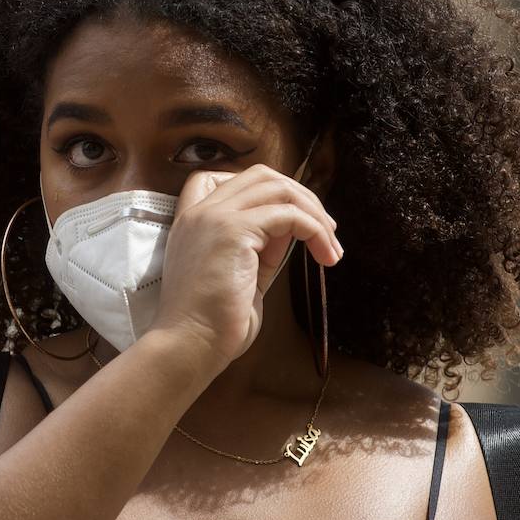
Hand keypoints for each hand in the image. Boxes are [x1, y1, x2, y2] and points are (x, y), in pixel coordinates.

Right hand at [148, 164, 342, 378]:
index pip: (223, 177)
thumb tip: (291, 229)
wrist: (189, 344)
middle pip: (261, 175)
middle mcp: (200, 211)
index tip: (288, 220)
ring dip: (315, 214)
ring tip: (330, 247)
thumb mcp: (241, 275)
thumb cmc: (212, 323)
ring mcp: (214, 216)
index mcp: (192, 221)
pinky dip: (315, 231)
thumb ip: (261, 248)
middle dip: (300, 196)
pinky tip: (324, 256)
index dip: (263, 189)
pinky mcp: (233, 229)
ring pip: (278, 188)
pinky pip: (289, 215)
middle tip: (325, 229)